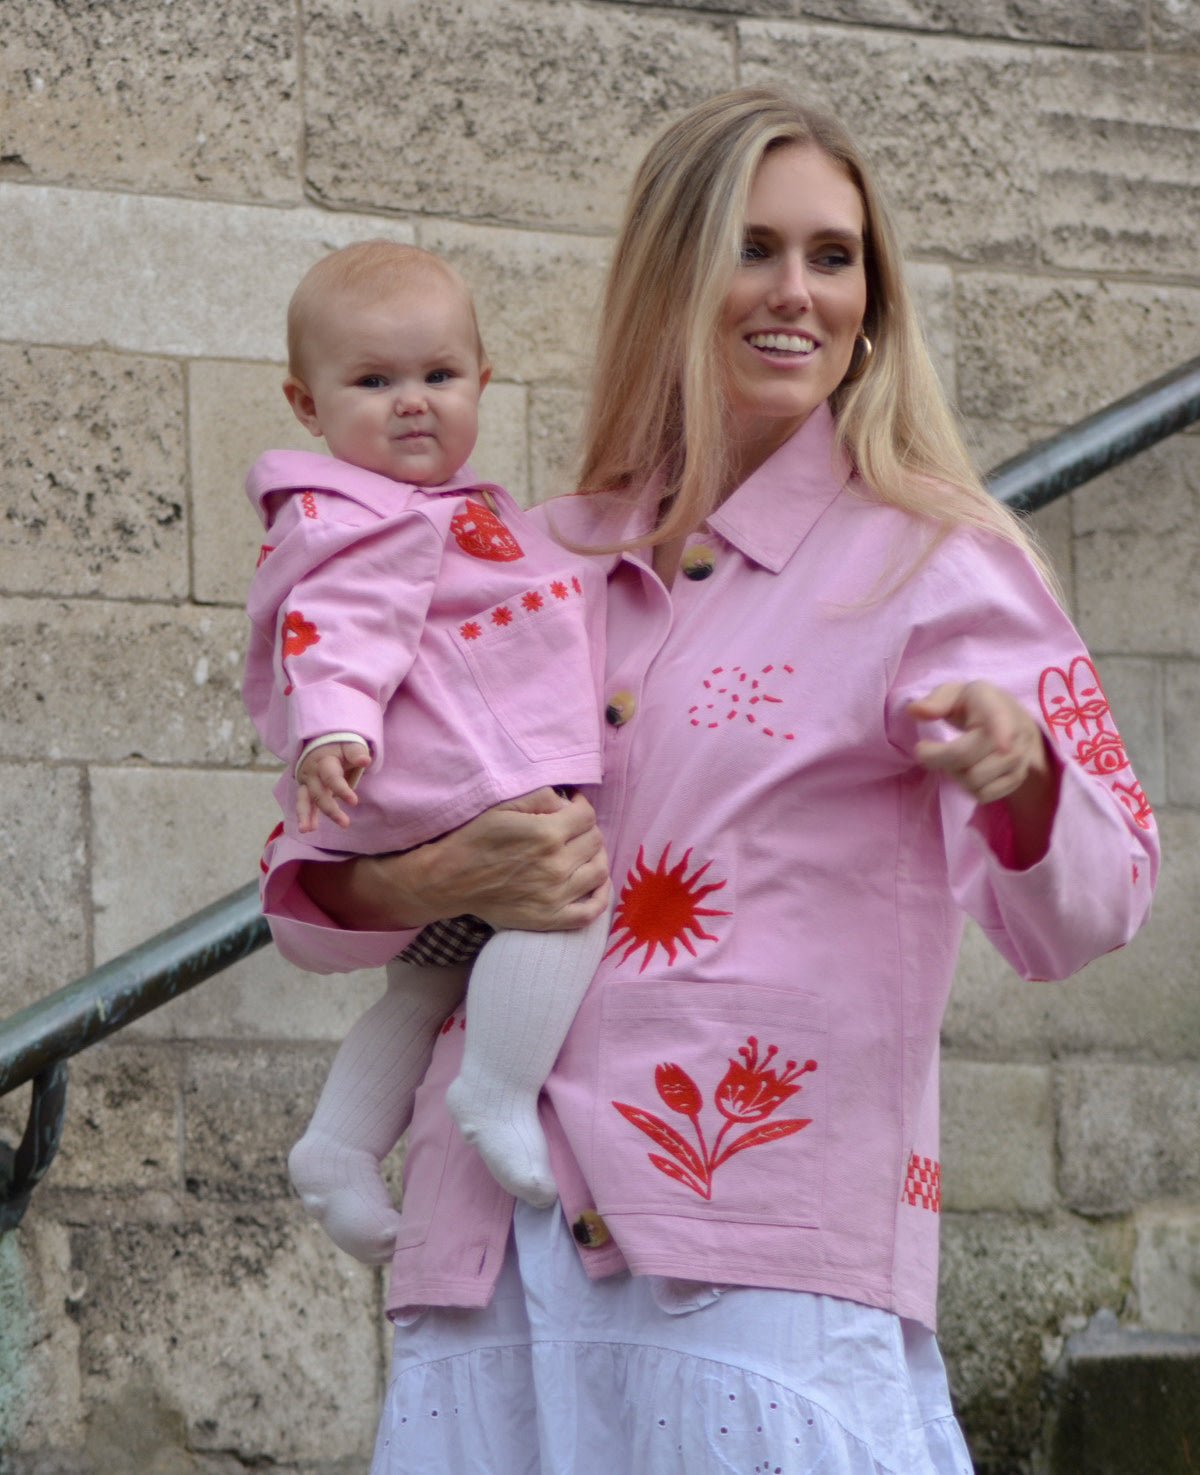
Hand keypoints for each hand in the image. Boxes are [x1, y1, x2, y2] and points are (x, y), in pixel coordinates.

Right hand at [295, 741, 371, 832]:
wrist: (321, 743)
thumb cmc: (341, 747)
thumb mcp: (350, 745)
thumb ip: (357, 753)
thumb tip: (365, 760)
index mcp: (324, 761)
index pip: (331, 777)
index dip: (342, 790)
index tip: (354, 802)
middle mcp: (312, 773)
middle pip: (319, 793)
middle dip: (330, 809)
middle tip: (345, 823)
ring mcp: (307, 782)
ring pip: (304, 800)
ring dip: (305, 815)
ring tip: (306, 830)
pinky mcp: (306, 790)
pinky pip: (303, 804)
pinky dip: (305, 816)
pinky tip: (307, 829)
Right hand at [300, 787, 609, 932]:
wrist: (448, 880)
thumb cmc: (473, 839)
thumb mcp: (502, 806)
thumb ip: (540, 797)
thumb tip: (568, 801)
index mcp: (547, 834)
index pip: (587, 816)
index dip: (581, 806)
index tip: (571, 806)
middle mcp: (556, 865)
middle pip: (595, 841)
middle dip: (586, 829)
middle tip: (572, 828)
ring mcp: (556, 896)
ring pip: (599, 872)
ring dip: (596, 857)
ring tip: (582, 851)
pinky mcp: (550, 918)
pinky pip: (590, 912)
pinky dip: (600, 898)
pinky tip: (594, 885)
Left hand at [908, 681, 1046, 803]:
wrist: (1014, 719)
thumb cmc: (976, 706)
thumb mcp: (955, 693)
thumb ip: (935, 701)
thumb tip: (915, 711)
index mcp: (995, 706)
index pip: (1000, 720)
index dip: (1002, 733)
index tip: (1003, 747)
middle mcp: (1014, 733)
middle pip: (965, 759)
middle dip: (938, 758)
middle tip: (932, 750)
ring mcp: (1020, 758)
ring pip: (973, 781)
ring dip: (954, 774)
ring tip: (954, 759)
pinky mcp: (1018, 778)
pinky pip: (984, 795)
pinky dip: (968, 789)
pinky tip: (968, 771)